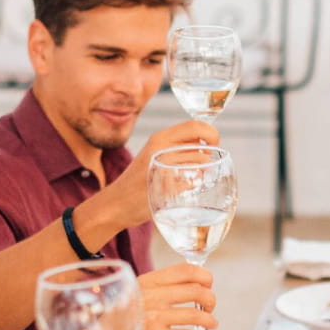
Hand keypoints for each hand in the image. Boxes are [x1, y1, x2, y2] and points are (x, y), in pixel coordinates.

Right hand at [95, 120, 219, 228]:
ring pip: (199, 160)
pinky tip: (183, 190)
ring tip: (195, 178)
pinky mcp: (164, 186)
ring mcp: (161, 166)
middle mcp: (160, 147)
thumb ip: (176, 149)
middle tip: (208, 164)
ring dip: (204, 170)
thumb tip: (207, 147)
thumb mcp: (154, 156)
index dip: (211, 133)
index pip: (195, 124)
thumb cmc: (140, 182)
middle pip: (200, 141)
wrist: (115, 204)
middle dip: (212, 150)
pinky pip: (192, 182)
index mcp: (159, 138)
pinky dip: (193, 185)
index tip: (213, 145)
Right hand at [136, 263, 216, 329]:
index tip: (208, 285)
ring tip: (211, 324)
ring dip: (209, 320)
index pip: (185, 270)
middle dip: (210, 299)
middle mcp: (151, 296)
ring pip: (195, 314)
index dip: (204, 276)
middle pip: (196, 290)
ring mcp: (154, 317)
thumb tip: (190, 286)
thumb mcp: (134, 296)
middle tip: (209, 307)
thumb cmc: (121, 321)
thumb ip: (156, 289)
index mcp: (147, 282)